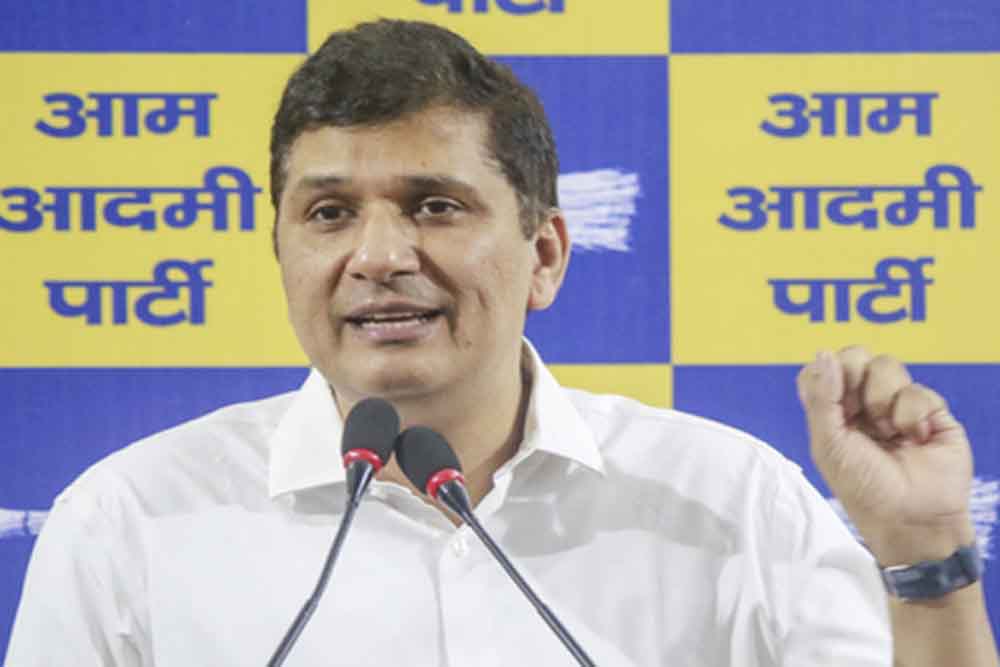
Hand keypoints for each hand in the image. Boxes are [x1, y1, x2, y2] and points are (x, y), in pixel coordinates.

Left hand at [797, 346, 974, 564]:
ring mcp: (897, 404)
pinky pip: (918, 389)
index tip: (831, 401)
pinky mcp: (930, 411)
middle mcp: (863, 403)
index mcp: (833, 410)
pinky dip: (911, 415)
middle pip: (855, 356)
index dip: (826, 374)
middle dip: (854, 379)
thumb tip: (824, 353)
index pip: (823, 368)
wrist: (911, 517)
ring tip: (887, 432)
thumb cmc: (863, 487)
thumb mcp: (828, 444)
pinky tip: (914, 439)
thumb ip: (822, 397)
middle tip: (857, 412)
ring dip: (882, 400)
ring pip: (886, 365)